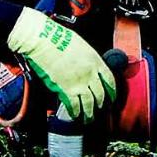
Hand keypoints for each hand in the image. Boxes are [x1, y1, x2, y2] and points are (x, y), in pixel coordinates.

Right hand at [7, 7, 115, 121]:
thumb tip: (88, 66)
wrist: (44, 40)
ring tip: (88, 118)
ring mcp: (79, 82)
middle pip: (100, 94)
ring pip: (89, 103)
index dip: (112, 90)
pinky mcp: (65, 89)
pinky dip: (75, 112)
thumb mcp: (81, 45)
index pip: (109, 79)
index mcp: (95, 60)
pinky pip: (74, 105)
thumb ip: (87, 58)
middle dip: (100, 104)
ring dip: (89, 113)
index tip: (112, 96)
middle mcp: (90, 73)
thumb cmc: (59, 38)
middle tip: (99, 109)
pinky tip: (75, 115)